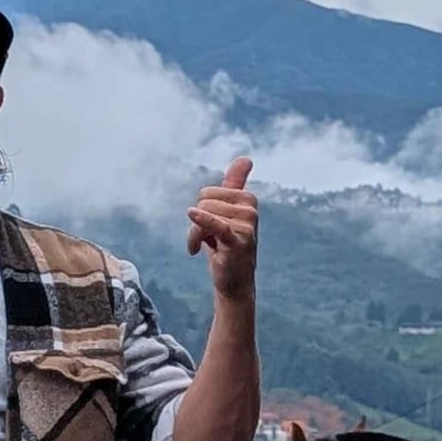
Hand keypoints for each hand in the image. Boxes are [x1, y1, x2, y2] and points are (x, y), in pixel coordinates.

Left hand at [186, 157, 257, 302]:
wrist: (233, 282)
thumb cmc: (227, 246)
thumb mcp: (229, 213)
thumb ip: (236, 184)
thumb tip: (246, 158)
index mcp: (247, 199)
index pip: (207, 193)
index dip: (200, 211)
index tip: (208, 227)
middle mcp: (250, 209)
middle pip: (203, 202)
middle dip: (196, 224)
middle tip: (205, 241)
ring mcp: (247, 225)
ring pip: (202, 216)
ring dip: (195, 236)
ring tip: (205, 248)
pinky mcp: (238, 241)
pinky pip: (216, 225)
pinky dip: (202, 220)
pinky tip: (192, 214)